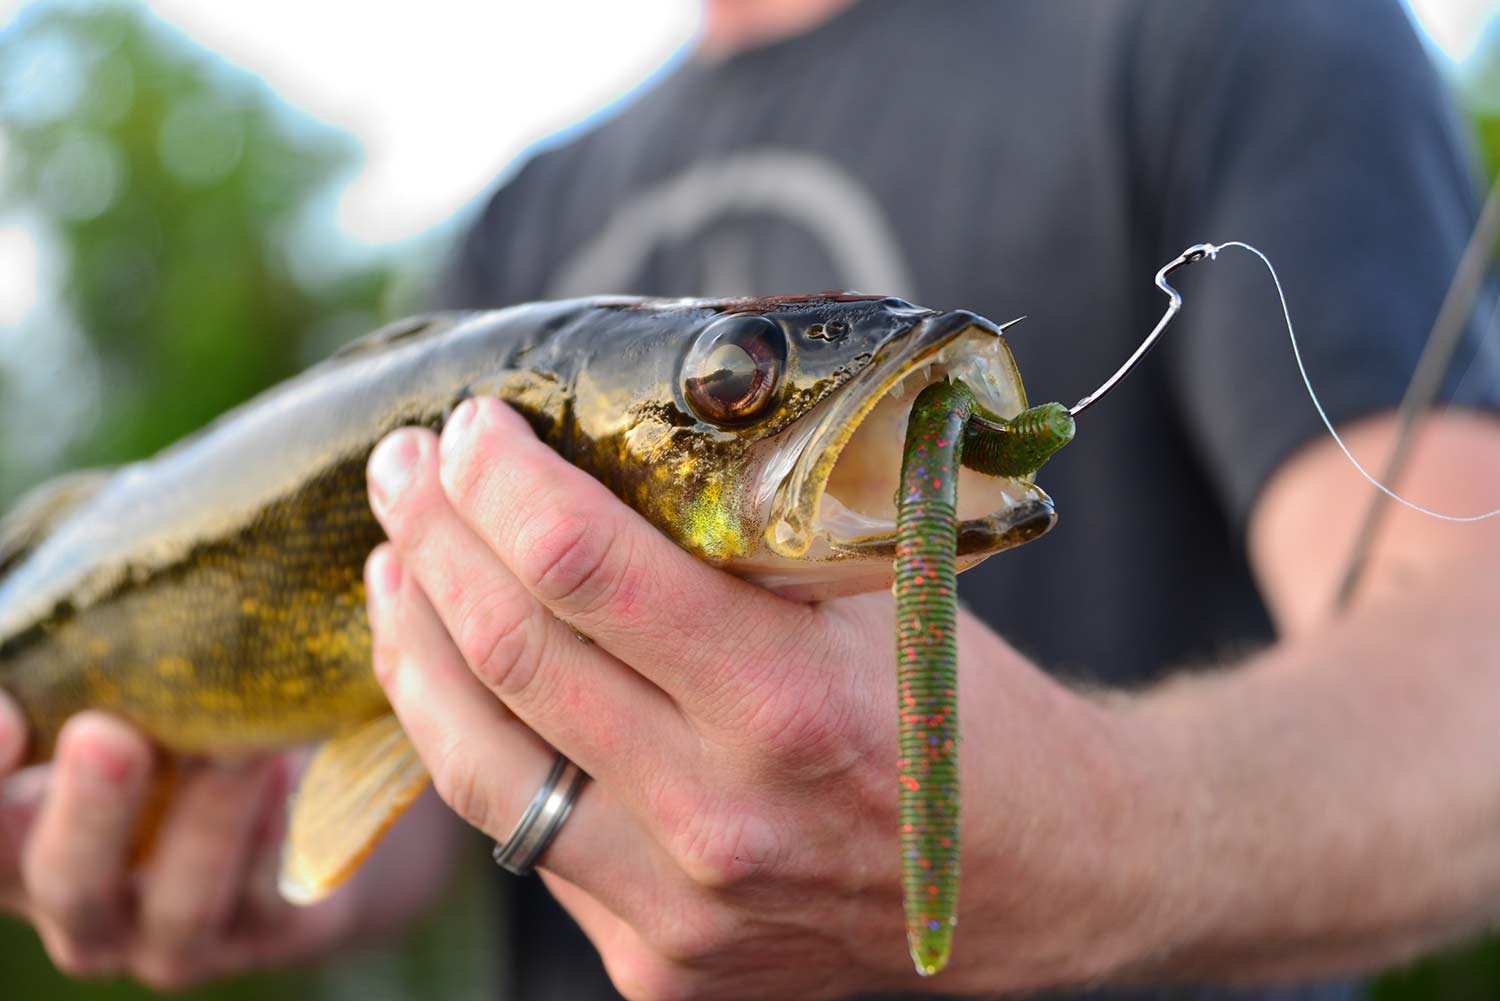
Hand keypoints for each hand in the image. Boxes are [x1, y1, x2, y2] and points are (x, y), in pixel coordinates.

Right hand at [0, 697, 407, 989]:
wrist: (305, 802)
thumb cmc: (182, 725)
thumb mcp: (125, 702)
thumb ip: (90, 675)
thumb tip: (87, 583)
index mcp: (22, 843)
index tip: (6, 714)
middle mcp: (84, 904)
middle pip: (64, 879)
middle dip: (86, 809)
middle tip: (106, 735)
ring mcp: (174, 934)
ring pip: (180, 902)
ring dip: (207, 818)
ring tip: (236, 746)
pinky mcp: (270, 933)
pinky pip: (272, 894)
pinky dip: (279, 832)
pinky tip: (293, 773)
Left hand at [365, 397, 1160, 999]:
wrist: (1050, 877)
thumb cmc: (968, 710)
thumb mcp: (884, 595)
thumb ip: (753, 536)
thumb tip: (612, 439)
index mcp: (792, 705)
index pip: (585, 569)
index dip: (501, 482)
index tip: (469, 427)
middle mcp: (722, 821)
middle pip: (509, 656)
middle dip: (433, 540)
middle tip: (406, 470)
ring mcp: (679, 912)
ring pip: (476, 765)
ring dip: (415, 645)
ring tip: (396, 564)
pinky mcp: (658, 965)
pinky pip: (525, 834)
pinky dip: (472, 741)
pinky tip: (457, 676)